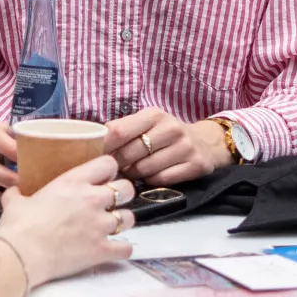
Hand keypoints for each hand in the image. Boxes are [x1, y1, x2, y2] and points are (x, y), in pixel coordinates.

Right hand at [0, 156, 133, 286]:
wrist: (20, 256)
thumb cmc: (17, 226)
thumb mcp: (15, 201)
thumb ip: (18, 193)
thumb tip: (13, 191)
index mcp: (73, 182)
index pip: (108, 163)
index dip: (108, 170)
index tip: (103, 178)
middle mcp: (92, 199)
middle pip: (126, 188)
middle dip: (122, 194)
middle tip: (111, 202)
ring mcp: (99, 225)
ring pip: (129, 217)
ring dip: (123, 221)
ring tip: (114, 226)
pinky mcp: (101, 250)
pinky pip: (126, 248)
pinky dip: (123, 249)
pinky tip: (116, 249)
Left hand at [105, 108, 229, 185]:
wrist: (204, 142)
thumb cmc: (165, 134)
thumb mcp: (146, 123)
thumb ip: (122, 130)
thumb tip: (91, 144)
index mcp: (154, 114)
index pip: (118, 131)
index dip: (104, 146)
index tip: (98, 155)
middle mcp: (171, 128)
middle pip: (129, 154)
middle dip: (119, 164)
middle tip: (118, 166)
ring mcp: (185, 147)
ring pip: (144, 170)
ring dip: (135, 174)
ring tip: (135, 170)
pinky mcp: (195, 165)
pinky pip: (161, 180)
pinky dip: (152, 181)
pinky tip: (152, 175)